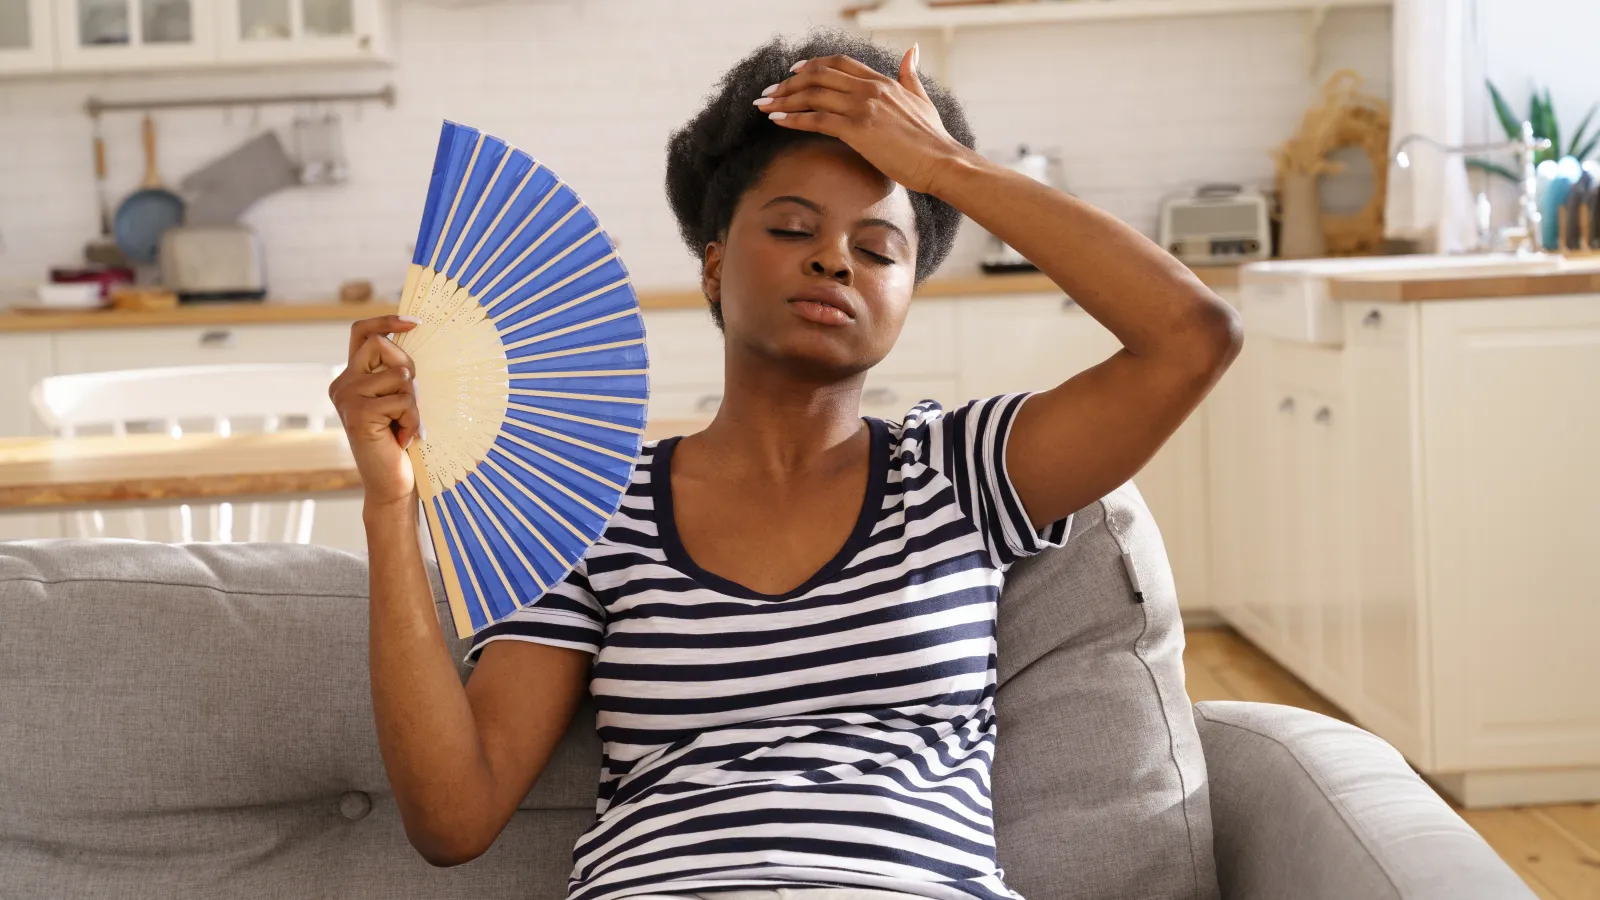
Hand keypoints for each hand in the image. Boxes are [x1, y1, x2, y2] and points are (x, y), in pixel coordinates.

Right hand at [328, 315, 422, 508]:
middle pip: (382, 345)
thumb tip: (414, 335)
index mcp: (353, 377)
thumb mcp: (402, 400)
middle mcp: (344, 384)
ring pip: (400, 375)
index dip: (387, 320)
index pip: (363, 332)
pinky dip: (413, 420)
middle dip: (409, 369)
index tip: (415, 322)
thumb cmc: (403, 442)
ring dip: (415, 403)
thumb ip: (398, 373)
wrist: (393, 485)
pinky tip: (403, 439)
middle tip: (412, 402)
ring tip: (406, 426)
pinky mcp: (357, 413)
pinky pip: (402, 400)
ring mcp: (346, 397)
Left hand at [754, 45, 969, 194]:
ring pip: (813, 95)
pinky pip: (816, 119)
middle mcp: (869, 89)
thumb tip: (911, 51)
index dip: (812, 65)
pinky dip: (792, 118)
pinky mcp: (857, 130)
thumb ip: (910, 74)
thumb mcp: (922, 98)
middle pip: (819, 76)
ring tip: (764, 105)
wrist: (942, 161)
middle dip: (789, 83)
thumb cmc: (933, 138)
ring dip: (783, 99)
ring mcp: (863, 107)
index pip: (839, 64)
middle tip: (769, 92)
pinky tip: (776, 120)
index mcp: (882, 81)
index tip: (792, 71)